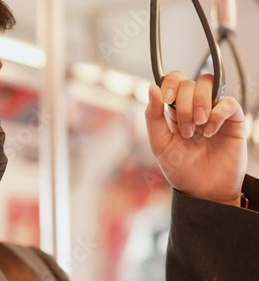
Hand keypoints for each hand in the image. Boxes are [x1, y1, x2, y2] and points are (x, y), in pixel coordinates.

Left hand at [145, 71, 246, 205]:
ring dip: (199, 105)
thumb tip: (151, 87)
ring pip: (208, 85)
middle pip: (189, 83)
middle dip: (184, 105)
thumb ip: (153, 116)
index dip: (170, 84)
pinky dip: (217, 114)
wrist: (203, 190)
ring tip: (197, 129)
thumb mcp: (159, 143)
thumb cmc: (180, 168)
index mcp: (174, 109)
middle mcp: (194, 106)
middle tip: (185, 130)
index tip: (166, 100)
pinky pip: (228, 102)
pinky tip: (210, 132)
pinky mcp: (233, 120)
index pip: (174, 80)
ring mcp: (214, 111)